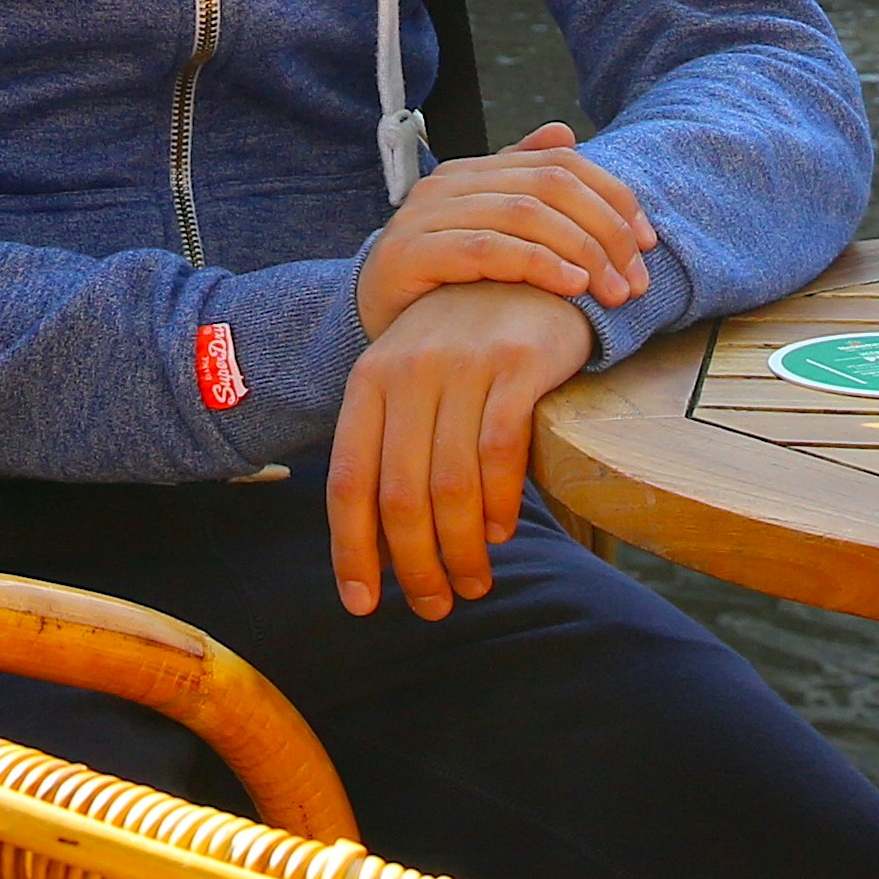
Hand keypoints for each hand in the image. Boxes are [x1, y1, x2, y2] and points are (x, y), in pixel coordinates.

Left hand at [323, 281, 594, 618]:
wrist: (530, 272)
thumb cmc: (464, 346)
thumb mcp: (412, 382)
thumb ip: (392, 448)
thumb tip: (380, 548)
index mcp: (369, 379)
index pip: (348, 480)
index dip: (351, 550)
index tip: (362, 604)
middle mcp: (408, 369)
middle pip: (399, 495)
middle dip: (414, 566)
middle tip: (434, 606)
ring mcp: (463, 363)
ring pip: (451, 485)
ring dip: (461, 550)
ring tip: (474, 583)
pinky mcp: (518, 363)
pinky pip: (501, 452)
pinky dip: (501, 503)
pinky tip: (502, 531)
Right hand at [353, 121, 658, 332]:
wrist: (370, 317)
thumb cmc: (441, 278)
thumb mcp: (486, 228)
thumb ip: (522, 181)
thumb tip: (566, 133)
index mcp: (475, 170)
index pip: (562, 164)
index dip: (614, 198)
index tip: (649, 244)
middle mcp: (450, 182)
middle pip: (551, 186)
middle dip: (606, 232)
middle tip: (637, 280)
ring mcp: (427, 215)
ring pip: (525, 215)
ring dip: (581, 252)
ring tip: (611, 290)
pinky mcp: (411, 253)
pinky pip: (486, 249)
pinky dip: (538, 264)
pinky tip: (570, 286)